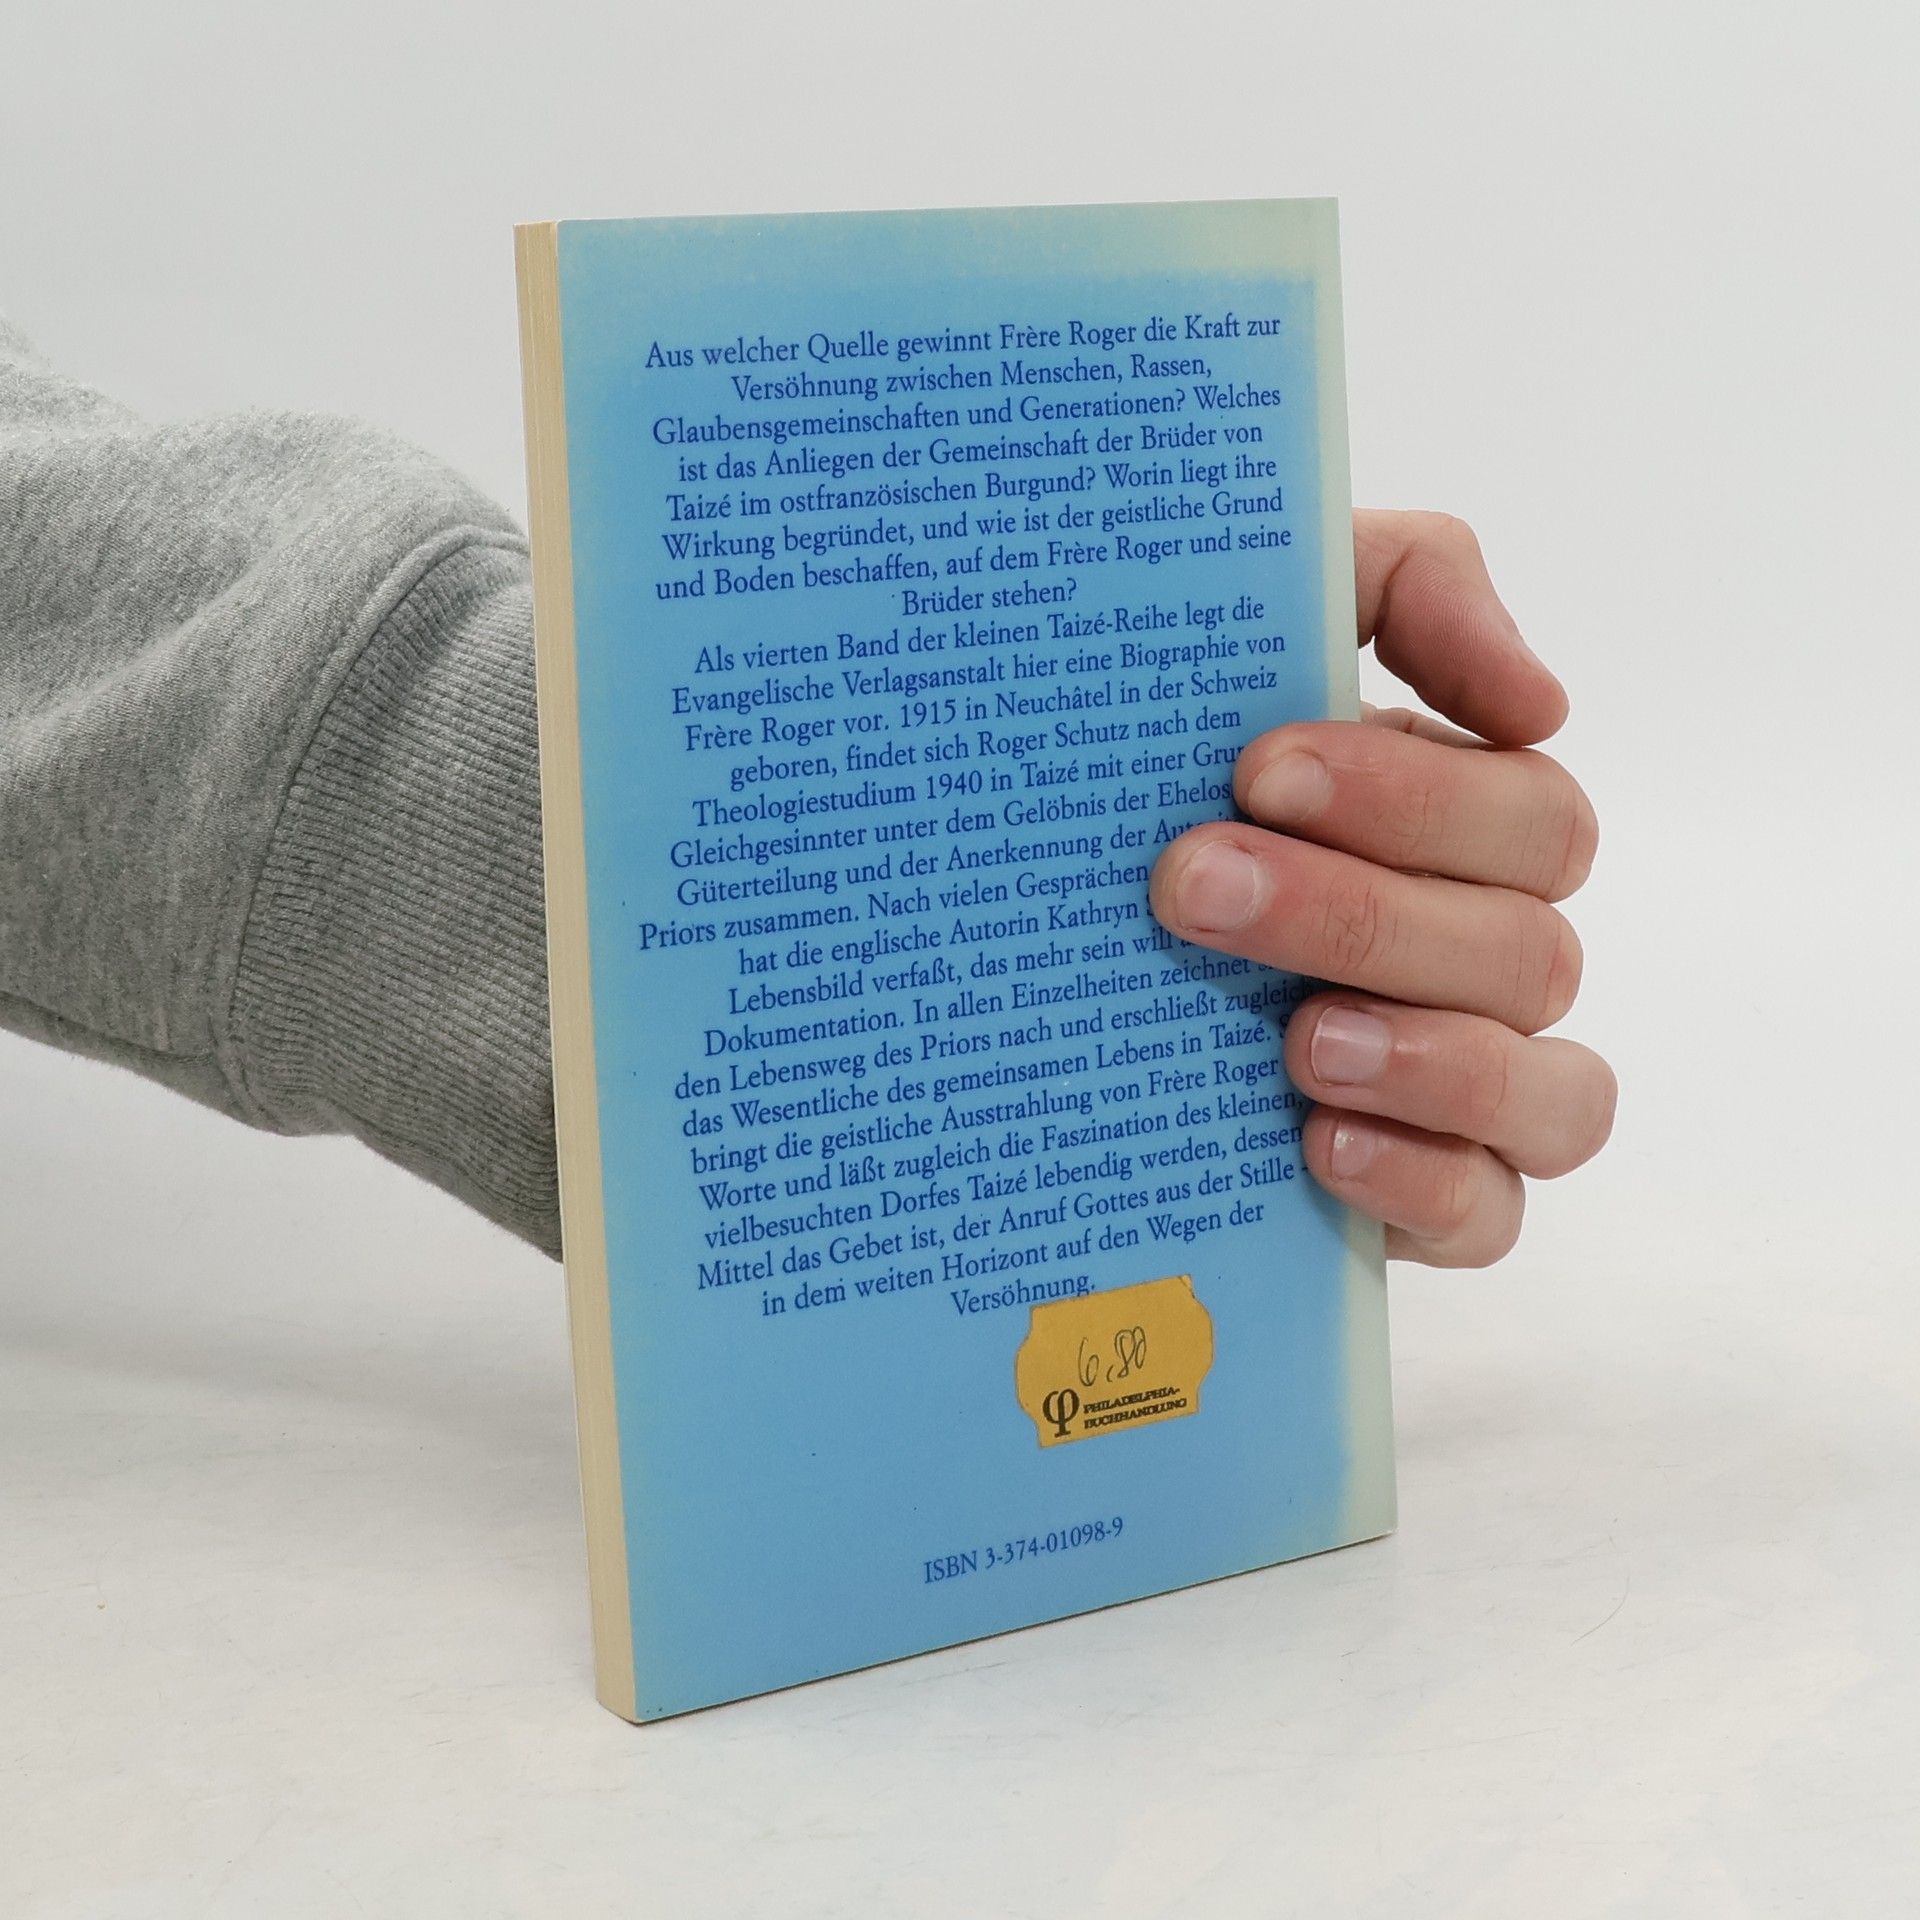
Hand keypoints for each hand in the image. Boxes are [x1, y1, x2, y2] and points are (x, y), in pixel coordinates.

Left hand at [1148, 511, 1614, 1266]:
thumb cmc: (1163, 762)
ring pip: (1554, 1089)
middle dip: (1360, 913)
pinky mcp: (1422, 1195)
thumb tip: (1540, 695)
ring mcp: (1466, 1082)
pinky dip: (1427, 1180)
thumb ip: (1410, 583)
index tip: (1258, 771)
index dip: (1412, 795)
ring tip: (1299, 1039)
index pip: (1526, 811)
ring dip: (1435, 1059)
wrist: (1030, 940)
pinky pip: (1492, 1210)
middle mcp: (1484, 953)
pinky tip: (1320, 1145)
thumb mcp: (1260, 628)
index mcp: (1463, 828)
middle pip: (1527, 947)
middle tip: (1191, 884)